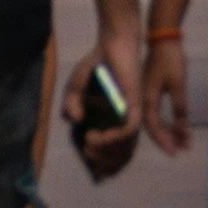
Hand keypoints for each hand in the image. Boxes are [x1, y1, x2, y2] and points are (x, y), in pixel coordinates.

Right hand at [76, 18, 147, 181]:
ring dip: (107, 150)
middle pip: (122, 155)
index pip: (116, 153)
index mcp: (113, 123)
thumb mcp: (75, 88)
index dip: (104, 164)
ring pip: (127, 145)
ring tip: (90, 141)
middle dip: (104, 160)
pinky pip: (130, 128)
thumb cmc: (96, 65)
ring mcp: (132, 113)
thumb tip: (74, 121)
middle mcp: (125, 121)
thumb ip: (71, 104)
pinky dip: (116, 137)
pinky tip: (99, 134)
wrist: (110, 44)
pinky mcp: (136, 103)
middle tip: (87, 151)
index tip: (88, 161)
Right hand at [141, 21, 193, 159]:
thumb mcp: (178, 84)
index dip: (165, 142)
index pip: (155, 128)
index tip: (175, 153)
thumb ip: (180, 108)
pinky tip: (177, 124)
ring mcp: (147, 94)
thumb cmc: (170, 60)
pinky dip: (168, 119)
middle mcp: (144, 100)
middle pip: (154, 127)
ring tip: (184, 140)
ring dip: (170, 130)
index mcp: (148, 100)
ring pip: (157, 119)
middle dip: (168, 139)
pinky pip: (158, 111)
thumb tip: (182, 131)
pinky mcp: (151, 89)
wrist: (163, 37)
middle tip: (183, 149)